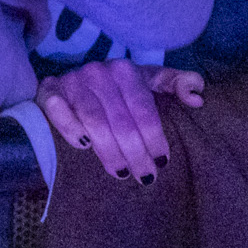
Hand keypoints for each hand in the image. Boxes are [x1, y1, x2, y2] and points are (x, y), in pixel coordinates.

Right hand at [35, 59, 204, 184]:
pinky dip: (69, 127)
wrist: (73, 83)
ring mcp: (72, 81)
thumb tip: (198, 98)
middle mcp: (99, 72)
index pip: (144, 109)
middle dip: (135, 152)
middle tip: (145, 176)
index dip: (154, 137)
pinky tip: (83, 146)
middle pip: (120, 120)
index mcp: (126, 70)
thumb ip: (177, 83)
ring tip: (120, 173)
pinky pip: (56, 109)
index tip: (163, 162)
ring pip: (94, 120)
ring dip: (109, 150)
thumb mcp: (148, 82)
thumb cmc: (118, 90)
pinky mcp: (49, 91)